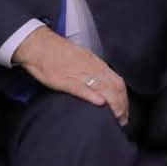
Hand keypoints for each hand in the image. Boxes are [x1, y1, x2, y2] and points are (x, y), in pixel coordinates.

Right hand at [12, 27, 128, 125]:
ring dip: (113, 105)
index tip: (125, 108)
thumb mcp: (82, 58)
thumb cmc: (59, 52)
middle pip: (115, 88)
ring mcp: (81, 74)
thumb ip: (93, 70)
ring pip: (104, 89)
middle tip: (123, 119)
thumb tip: (102, 82)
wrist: (41, 46)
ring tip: (117, 118)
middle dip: (122, 105)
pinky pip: (82, 89)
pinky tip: (100, 103)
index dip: (124, 97)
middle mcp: (93, 69)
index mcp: (97, 64)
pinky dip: (93, 96)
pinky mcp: (66, 81)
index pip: (118, 81)